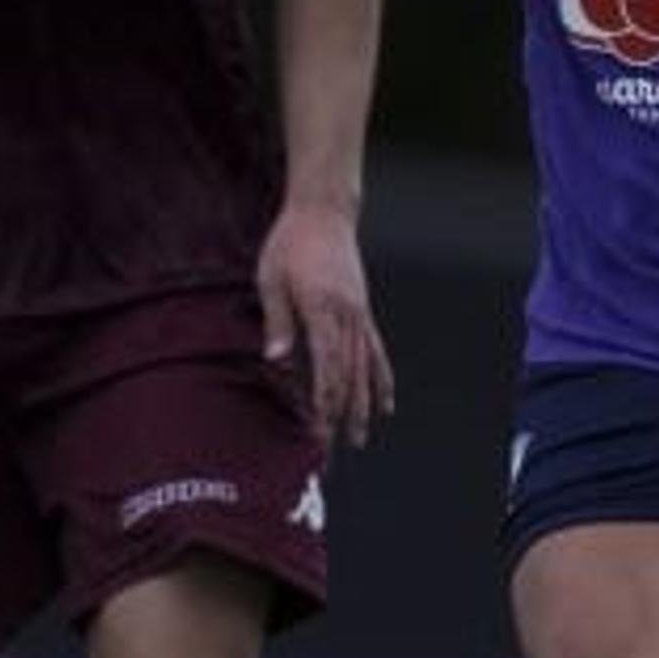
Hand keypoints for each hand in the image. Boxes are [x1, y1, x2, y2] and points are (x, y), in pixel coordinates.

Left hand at [256, 199, 394, 447]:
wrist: (323, 212)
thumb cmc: (291, 243)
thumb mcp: (272, 278)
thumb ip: (278, 321)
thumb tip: (275, 360)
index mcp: (322, 307)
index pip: (328, 362)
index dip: (325, 397)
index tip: (320, 425)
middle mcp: (347, 314)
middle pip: (350, 371)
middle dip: (343, 411)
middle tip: (337, 445)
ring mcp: (359, 314)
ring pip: (366, 367)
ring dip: (363, 404)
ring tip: (361, 436)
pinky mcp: (363, 312)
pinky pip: (376, 352)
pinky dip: (382, 379)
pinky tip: (386, 404)